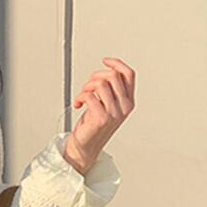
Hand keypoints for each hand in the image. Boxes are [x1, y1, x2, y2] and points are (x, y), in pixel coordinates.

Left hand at [65, 57, 135, 172]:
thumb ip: (110, 90)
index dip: (116, 64)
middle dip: (95, 76)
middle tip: (87, 86)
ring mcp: (114, 113)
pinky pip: (89, 96)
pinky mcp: (101, 118)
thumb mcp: (106, 104)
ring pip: (100, 84)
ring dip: (86, 87)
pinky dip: (79, 97)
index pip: (129, 75)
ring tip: (82, 96)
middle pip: (112, 76)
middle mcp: (124, 107)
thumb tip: (105, 71)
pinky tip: (78, 104)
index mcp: (128, 101)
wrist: (85, 146)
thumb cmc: (93, 125)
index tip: (104, 61)